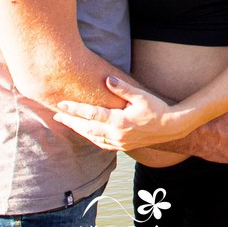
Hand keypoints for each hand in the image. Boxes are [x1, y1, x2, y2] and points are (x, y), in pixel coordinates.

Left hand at [54, 76, 180, 150]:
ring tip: (66, 122)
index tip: (61, 104)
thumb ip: (123, 88)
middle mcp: (116, 134)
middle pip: (86, 128)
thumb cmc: (157, 109)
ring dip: (78, 130)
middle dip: (71, 120)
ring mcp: (119, 143)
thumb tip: (107, 79)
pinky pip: (101, 144)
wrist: (171, 127)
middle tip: (56, 114)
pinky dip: (90, 137)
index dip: (75, 109)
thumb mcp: (141, 96)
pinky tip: (85, 132)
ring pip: (92, 137)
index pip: (91, 114)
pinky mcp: (122, 147)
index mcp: (119, 121)